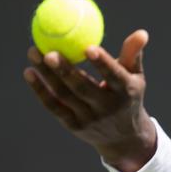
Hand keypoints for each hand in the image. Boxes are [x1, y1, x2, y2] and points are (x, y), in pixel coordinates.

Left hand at [23, 29, 156, 171]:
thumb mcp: (135, 78)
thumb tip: (141, 33)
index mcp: (125, 92)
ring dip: (46, 76)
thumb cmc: (127, 97)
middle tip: (49, 51)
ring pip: (63, 96)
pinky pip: (54, 107)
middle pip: (81, 87)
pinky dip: (40, 91)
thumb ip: (133, 55)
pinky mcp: (74, 126)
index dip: (102, 63)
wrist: (123, 138)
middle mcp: (106, 108)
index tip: (88, 47)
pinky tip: (29, 73)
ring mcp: (89, 119)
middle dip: (64, 70)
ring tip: (33, 53)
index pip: (113, 77)